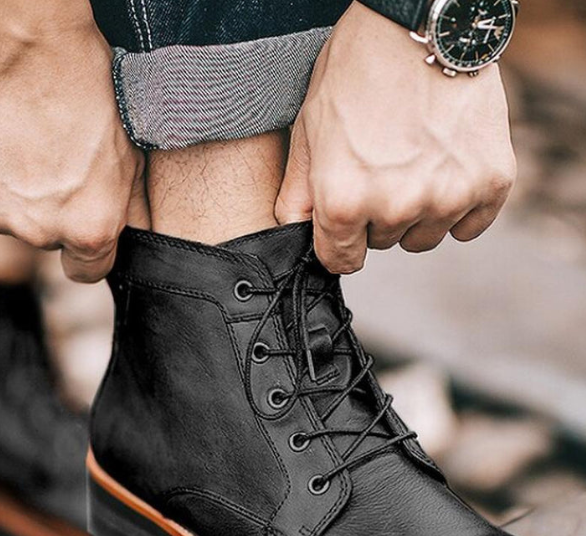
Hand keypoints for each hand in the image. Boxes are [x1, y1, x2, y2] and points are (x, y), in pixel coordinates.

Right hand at [0, 20, 147, 281]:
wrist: (29, 42)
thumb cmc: (89, 93)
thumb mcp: (129, 158)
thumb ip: (128, 211)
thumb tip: (134, 238)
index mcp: (87, 231)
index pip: (85, 272)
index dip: (85, 245)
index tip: (78, 218)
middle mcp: (37, 234)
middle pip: (42, 239)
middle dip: (47, 209)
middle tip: (50, 159)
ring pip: (1, 216)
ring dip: (8, 191)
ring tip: (19, 142)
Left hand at [275, 1, 515, 273]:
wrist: (422, 20)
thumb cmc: (356, 71)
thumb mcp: (309, 133)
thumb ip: (298, 196)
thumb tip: (295, 235)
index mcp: (344, 202)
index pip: (341, 260)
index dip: (340, 241)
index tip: (347, 222)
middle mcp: (396, 207)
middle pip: (383, 243)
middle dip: (378, 214)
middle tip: (383, 164)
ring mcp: (448, 196)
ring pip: (425, 237)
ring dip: (418, 212)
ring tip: (414, 160)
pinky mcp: (492, 181)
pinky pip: (470, 227)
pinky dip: (460, 206)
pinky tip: (447, 167)